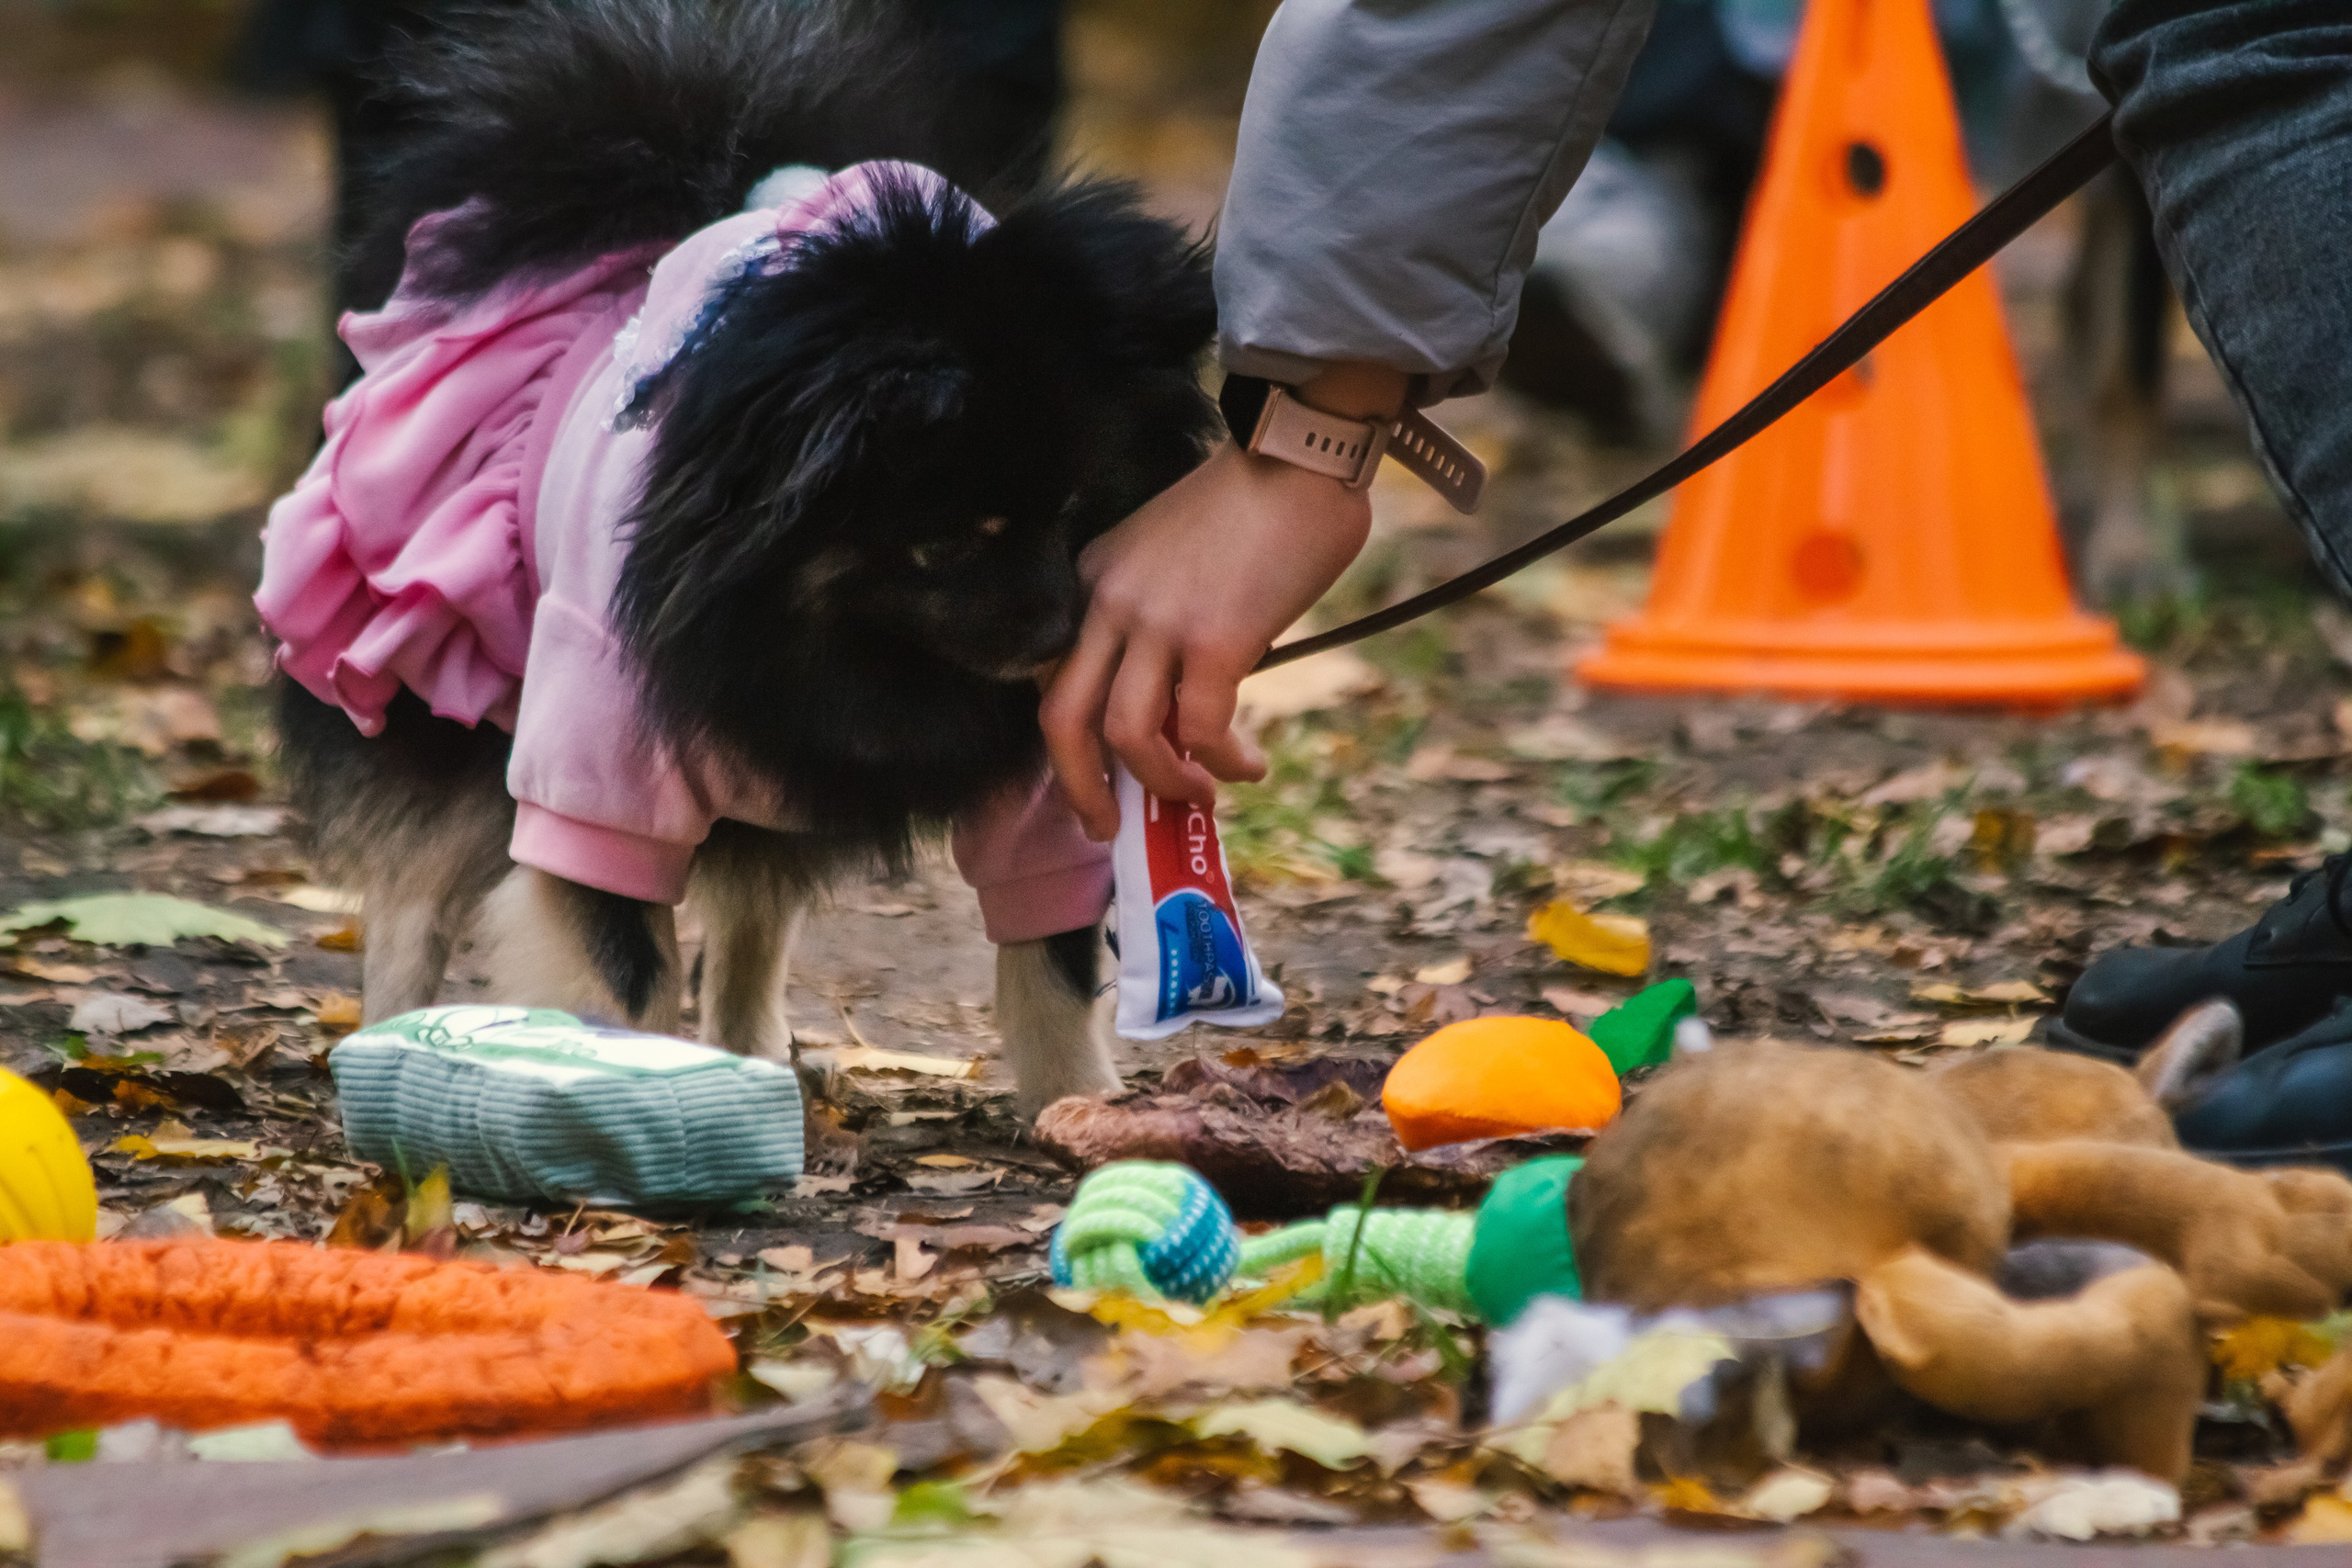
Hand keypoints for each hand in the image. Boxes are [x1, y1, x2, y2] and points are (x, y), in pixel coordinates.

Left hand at [1041, 439, 1372, 840]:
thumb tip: (1180, 698)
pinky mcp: (1215, 640)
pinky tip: (1248, 767)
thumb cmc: (1251, 502)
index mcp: (1093, 580)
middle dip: (1077, 788)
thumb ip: (1156, 617)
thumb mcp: (1171, 555)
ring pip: (1126, 736)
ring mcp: (1158, 623)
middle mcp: (1110, 603)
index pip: (1057, 675)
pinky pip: (1202, 729)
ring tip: (1200, 795)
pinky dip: (1223, 762)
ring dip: (1161, 782)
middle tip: (1105, 828)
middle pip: (1062, 718)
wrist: (1299, 453)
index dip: (1070, 742)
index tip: (1094, 777)